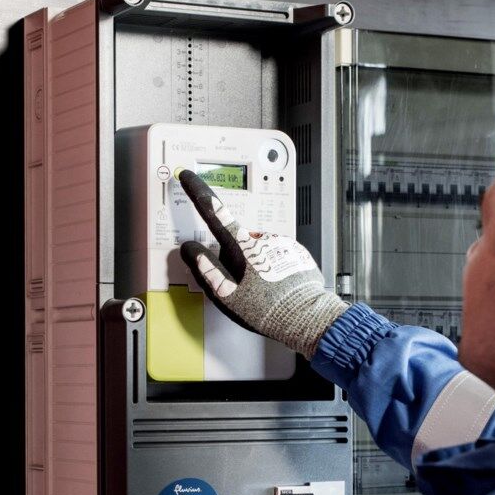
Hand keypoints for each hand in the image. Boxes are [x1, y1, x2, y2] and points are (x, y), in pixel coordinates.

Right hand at [177, 169, 346, 358]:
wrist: (306, 317)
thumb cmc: (267, 309)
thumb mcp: (228, 295)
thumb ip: (206, 269)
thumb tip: (191, 250)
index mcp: (242, 245)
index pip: (213, 211)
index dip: (197, 192)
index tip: (188, 177)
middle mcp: (262, 237)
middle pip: (237, 241)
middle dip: (234, 257)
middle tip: (243, 286)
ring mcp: (281, 243)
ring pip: (258, 250)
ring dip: (256, 264)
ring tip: (264, 290)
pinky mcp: (296, 252)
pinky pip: (276, 256)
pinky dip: (272, 267)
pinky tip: (276, 286)